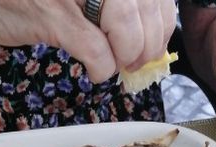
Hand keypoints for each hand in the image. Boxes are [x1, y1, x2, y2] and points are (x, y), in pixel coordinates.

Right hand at [0, 0, 176, 82]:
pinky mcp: (55, 16)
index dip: (161, 20)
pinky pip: (97, 53)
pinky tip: (95, 70)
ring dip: (128, 57)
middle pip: (145, 9)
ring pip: (128, 31)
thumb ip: (113, 0)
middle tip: (135, 60)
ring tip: (116, 63)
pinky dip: (103, 69)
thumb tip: (151, 26)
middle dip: (147, 44)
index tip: (153, 39)